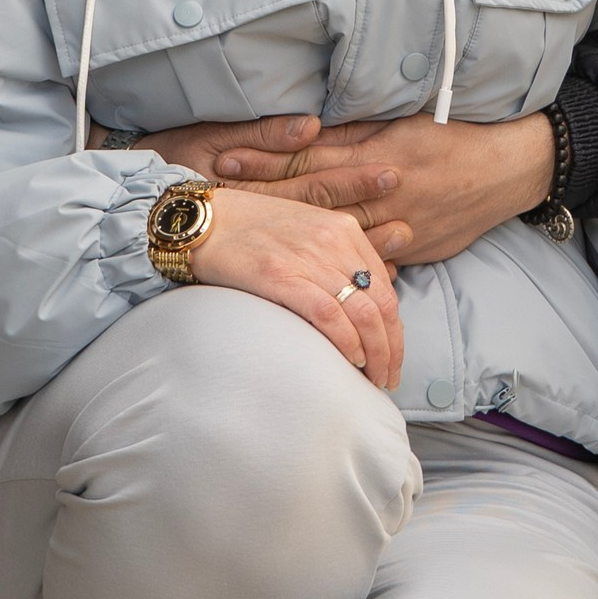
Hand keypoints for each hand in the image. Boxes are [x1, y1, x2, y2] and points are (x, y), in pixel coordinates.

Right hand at [184, 186, 403, 390]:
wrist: (203, 221)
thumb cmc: (250, 232)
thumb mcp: (305, 234)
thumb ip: (334, 261)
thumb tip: (358, 305)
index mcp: (344, 230)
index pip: (385, 289)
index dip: (394, 329)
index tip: (391, 355)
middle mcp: (334, 242)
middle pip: (381, 305)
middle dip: (390, 348)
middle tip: (387, 377)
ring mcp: (308, 259)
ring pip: (362, 314)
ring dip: (375, 354)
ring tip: (373, 377)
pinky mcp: (281, 277)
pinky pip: (329, 315)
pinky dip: (346, 341)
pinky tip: (351, 359)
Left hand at [213, 112, 556, 266]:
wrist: (510, 168)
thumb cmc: (455, 135)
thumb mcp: (404, 122)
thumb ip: (355, 134)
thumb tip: (306, 133)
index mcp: (377, 156)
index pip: (310, 158)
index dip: (267, 159)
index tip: (226, 158)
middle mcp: (383, 194)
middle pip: (314, 200)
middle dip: (266, 201)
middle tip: (221, 199)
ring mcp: (399, 227)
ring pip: (338, 238)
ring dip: (297, 244)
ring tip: (254, 245)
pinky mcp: (415, 251)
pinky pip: (372, 265)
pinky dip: (343, 271)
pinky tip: (310, 281)